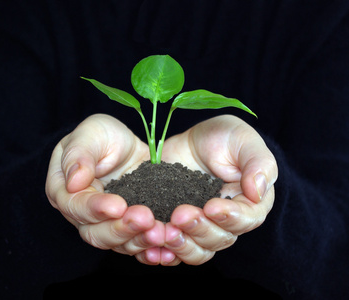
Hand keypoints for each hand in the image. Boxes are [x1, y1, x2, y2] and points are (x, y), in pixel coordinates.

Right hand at [45, 114, 166, 262]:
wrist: (128, 147)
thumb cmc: (104, 136)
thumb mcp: (91, 133)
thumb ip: (79, 154)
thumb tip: (73, 183)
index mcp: (64, 190)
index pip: (76, 206)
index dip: (96, 208)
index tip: (118, 205)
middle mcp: (81, 213)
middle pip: (95, 232)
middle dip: (121, 228)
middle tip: (146, 219)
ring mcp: (105, 224)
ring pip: (117, 243)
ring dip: (138, 240)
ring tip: (160, 232)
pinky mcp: (127, 228)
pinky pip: (136, 244)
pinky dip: (149, 247)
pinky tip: (164, 246)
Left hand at [160, 115, 277, 264]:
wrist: (189, 142)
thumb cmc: (223, 137)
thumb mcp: (242, 139)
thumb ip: (258, 162)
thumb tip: (258, 192)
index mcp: (249, 202)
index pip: (247, 218)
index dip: (230, 217)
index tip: (211, 206)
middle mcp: (227, 221)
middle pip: (220, 239)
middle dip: (200, 229)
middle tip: (180, 214)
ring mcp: (202, 227)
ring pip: (198, 250)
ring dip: (182, 244)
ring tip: (165, 232)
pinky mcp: (178, 228)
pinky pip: (174, 250)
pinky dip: (165, 253)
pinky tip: (152, 249)